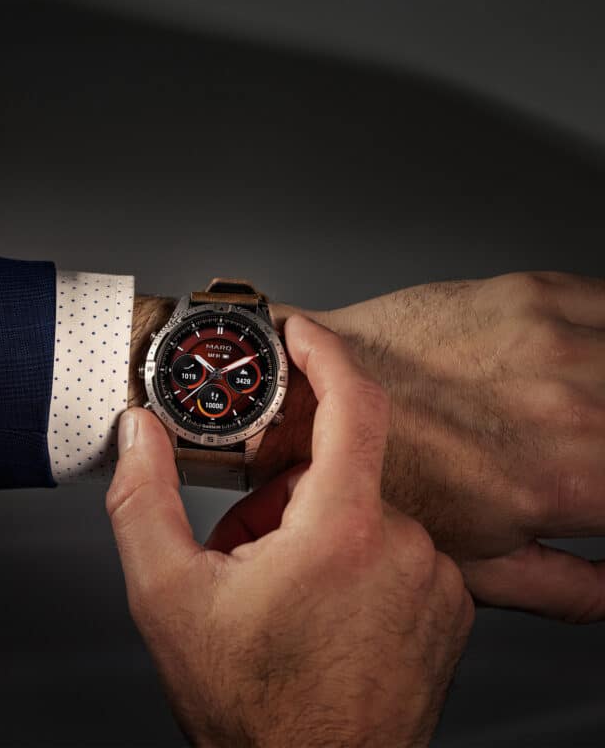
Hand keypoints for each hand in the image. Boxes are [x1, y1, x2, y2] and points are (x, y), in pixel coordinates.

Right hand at [109, 316, 472, 747]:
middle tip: (243, 537)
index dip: (323, 352)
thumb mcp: (168, 597)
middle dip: (282, 488)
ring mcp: (435, 579)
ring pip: (362, 509)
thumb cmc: (249, 707)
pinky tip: (319, 602)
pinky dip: (352, 554)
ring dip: (311, 526)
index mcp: (342, 532)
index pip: (353, 403)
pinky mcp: (448, 606)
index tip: (299, 333)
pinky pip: (395, 545)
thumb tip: (138, 434)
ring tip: (276, 581)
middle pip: (337, 469)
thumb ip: (143, 499)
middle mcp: (405, 547)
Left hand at [262, 273, 604, 621]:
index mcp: (567, 478)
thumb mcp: (472, 564)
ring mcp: (548, 341)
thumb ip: (566, 586)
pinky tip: (579, 358)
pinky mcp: (523, 296)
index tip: (600, 480)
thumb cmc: (374, 478)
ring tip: (583, 406)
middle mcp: (570, 405)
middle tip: (587, 448)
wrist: (306, 401)